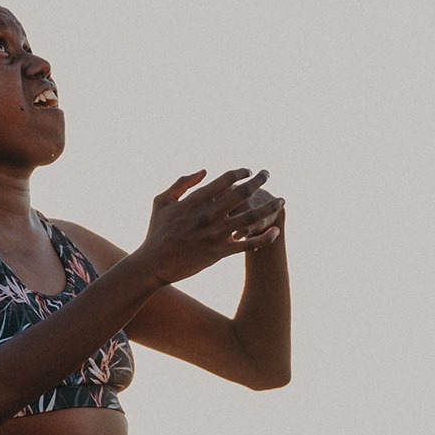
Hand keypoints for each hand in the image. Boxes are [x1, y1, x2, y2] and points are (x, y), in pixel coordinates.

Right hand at [139, 169, 284, 284]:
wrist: (153, 263)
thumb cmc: (156, 232)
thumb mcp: (162, 201)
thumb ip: (182, 183)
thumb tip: (204, 171)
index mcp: (195, 200)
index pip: (225, 179)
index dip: (240, 172)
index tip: (248, 171)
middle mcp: (209, 215)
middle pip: (242, 193)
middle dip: (259, 181)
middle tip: (267, 175)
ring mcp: (215, 234)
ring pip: (250, 217)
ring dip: (269, 207)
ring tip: (281, 201)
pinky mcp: (220, 252)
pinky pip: (248, 244)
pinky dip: (264, 238)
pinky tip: (275, 231)